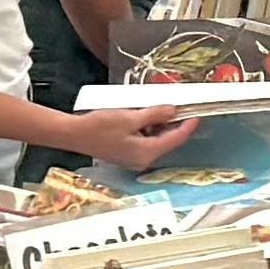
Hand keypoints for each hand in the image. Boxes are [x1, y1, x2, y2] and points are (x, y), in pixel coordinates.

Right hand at [65, 107, 199, 170]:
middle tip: (178, 108)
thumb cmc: (98, 127)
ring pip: (155, 141)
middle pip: (166, 141)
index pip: (175, 139)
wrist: (73, 134)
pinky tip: (144, 117)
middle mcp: (143, 160)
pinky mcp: (125, 154)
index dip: (187, 126)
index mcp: (147, 153)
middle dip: (173, 124)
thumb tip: (173, 111)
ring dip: (159, 126)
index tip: (196, 115)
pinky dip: (148, 130)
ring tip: (159, 110)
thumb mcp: (131, 117)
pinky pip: (144, 142)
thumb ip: (155, 114)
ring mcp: (133, 159)